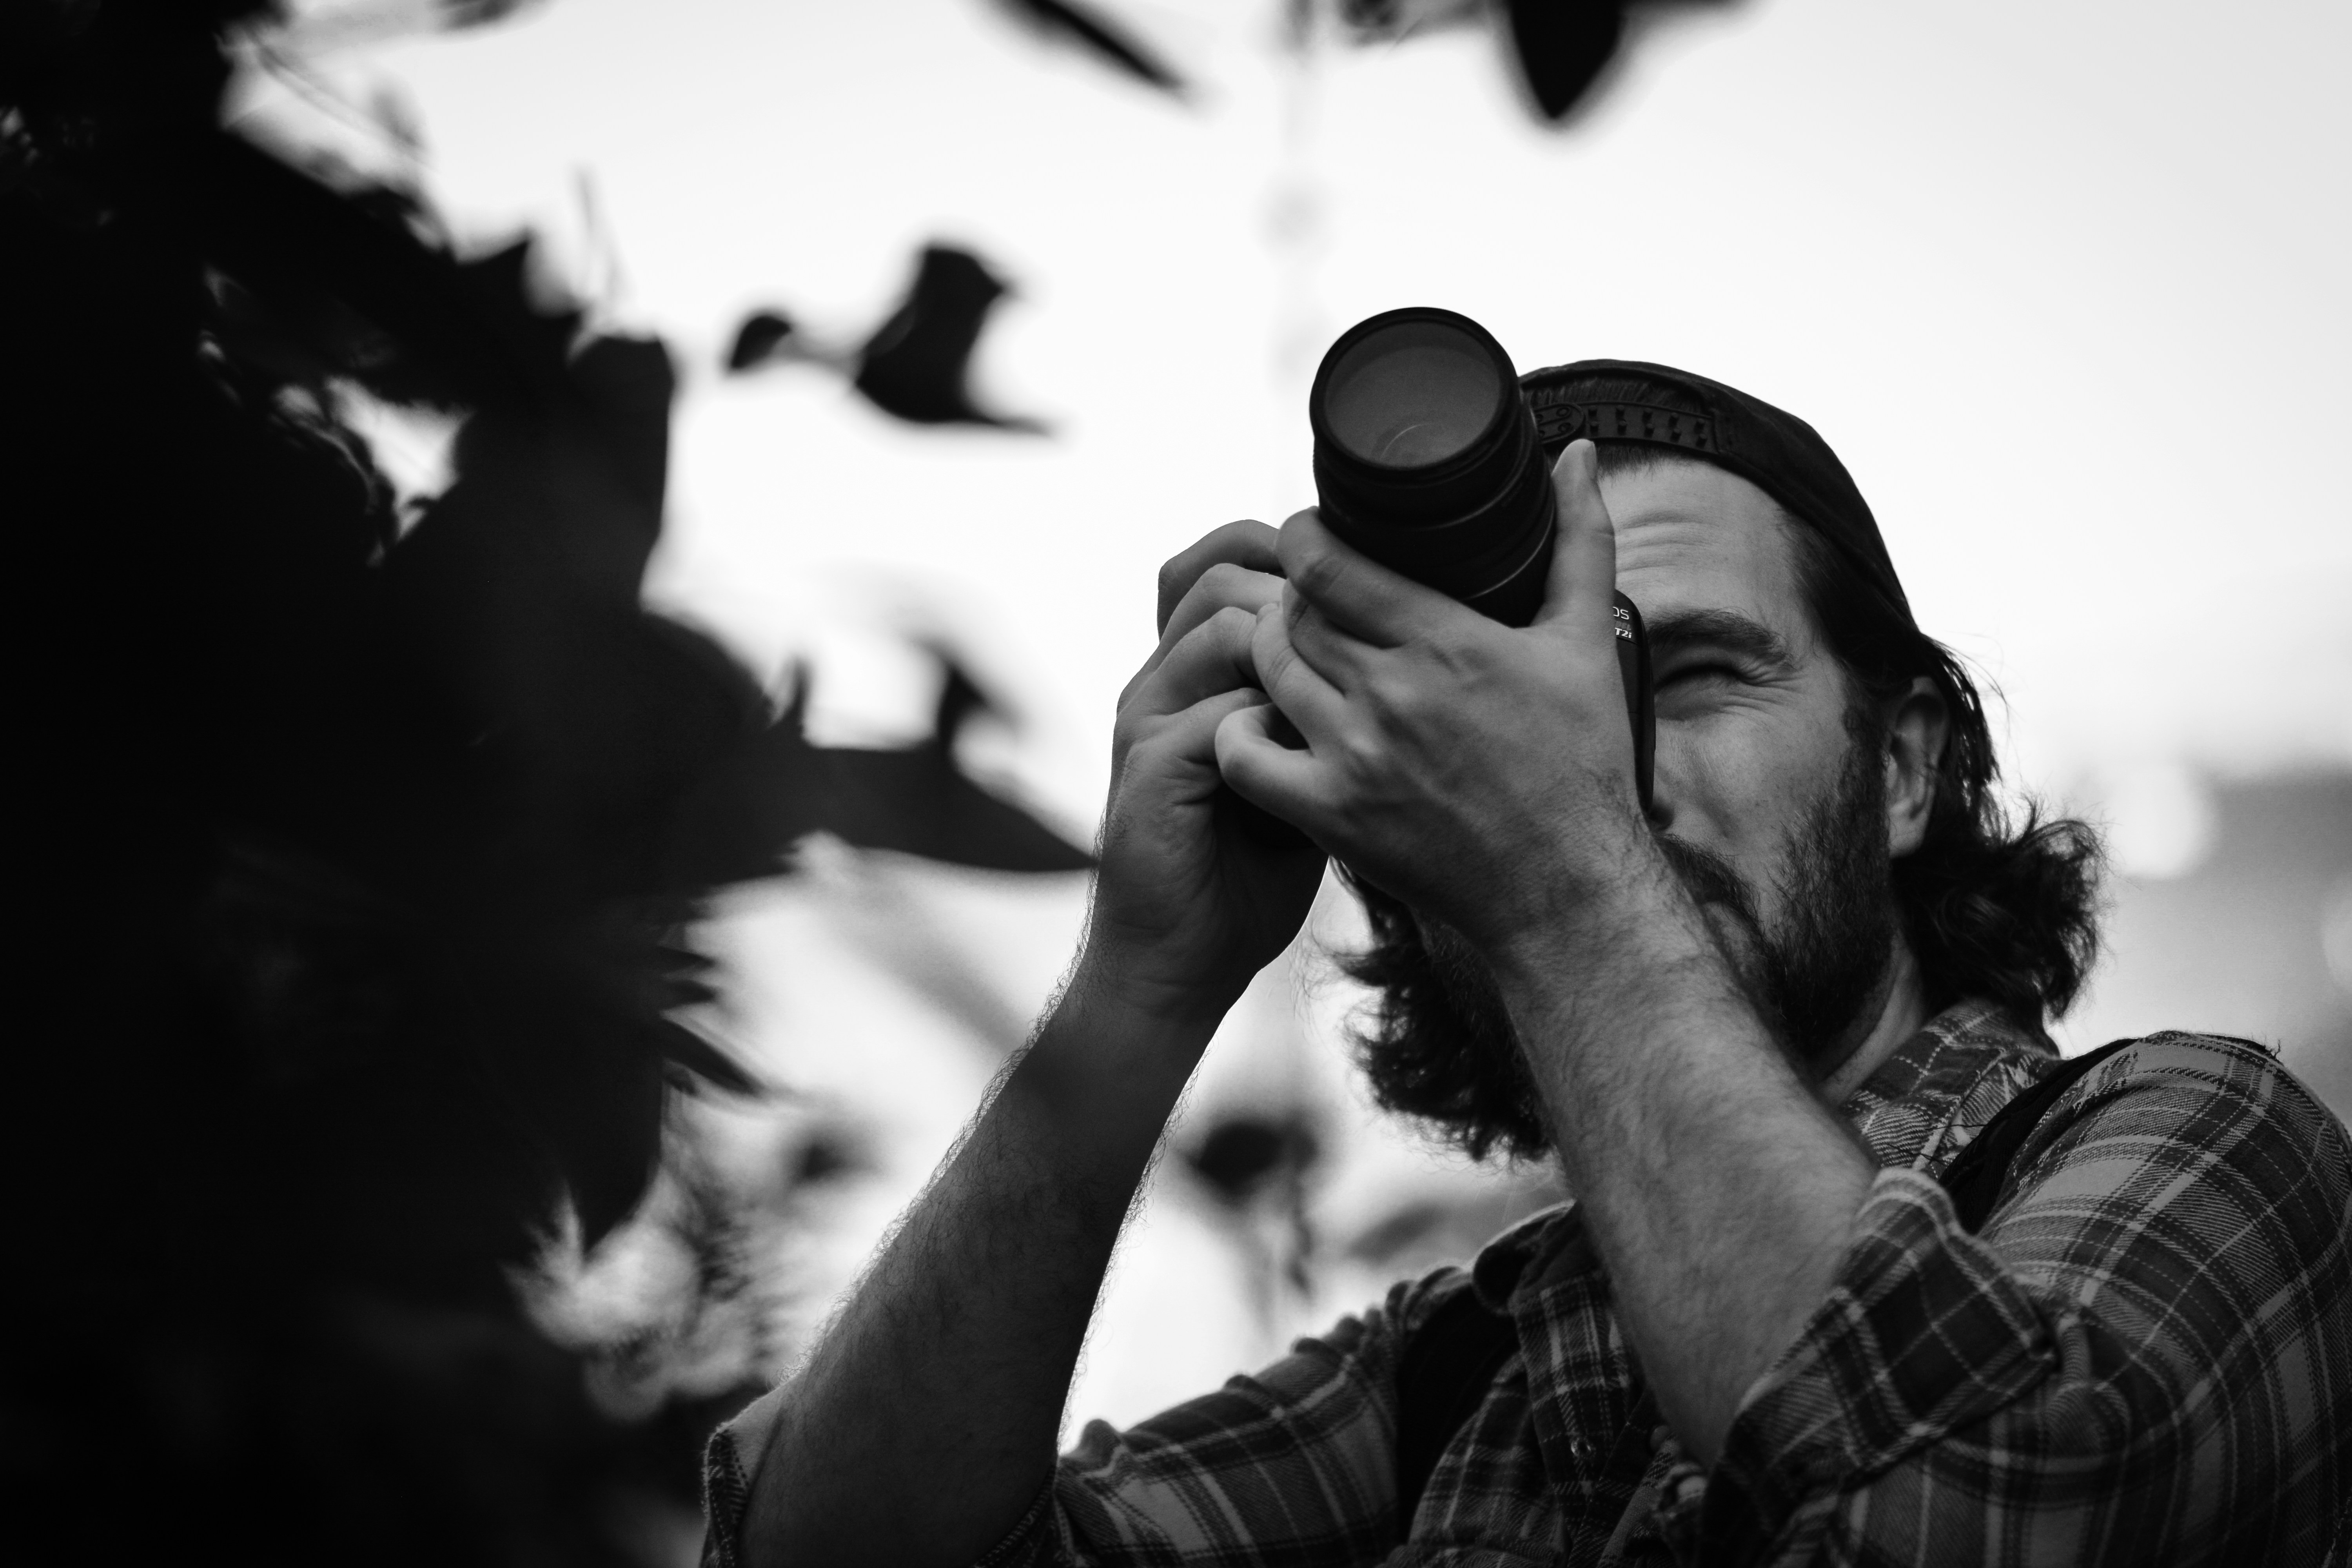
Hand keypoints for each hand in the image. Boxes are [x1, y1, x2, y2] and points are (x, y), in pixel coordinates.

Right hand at [1079, 521, 1327, 1022]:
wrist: (1181, 959)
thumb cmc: (1249, 867)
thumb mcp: (1301, 765)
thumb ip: (1327, 703)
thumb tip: (1412, 651)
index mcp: (1187, 666)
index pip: (1225, 558)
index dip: (1295, 555)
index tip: (1376, 590)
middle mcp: (1158, 676)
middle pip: (1220, 572)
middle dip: (1304, 590)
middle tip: (1376, 632)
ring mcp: (1146, 717)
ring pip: (1220, 626)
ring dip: (1297, 647)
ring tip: (1354, 688)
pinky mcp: (1148, 768)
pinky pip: (1217, 711)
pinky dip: (1277, 720)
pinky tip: (1324, 749)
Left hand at [1214, 442, 1643, 953]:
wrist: (1566, 886)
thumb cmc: (1580, 763)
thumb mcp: (1588, 641)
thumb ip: (1580, 538)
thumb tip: (1581, 453)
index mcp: (1446, 640)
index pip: (1328, 563)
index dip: (1304, 538)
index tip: (1311, 536)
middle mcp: (1392, 693)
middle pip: (1291, 611)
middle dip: (1293, 596)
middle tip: (1310, 599)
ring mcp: (1355, 756)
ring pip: (1266, 670)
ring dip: (1269, 652)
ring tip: (1293, 651)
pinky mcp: (1333, 815)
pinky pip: (1243, 756)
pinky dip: (1237, 730)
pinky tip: (1262, 720)